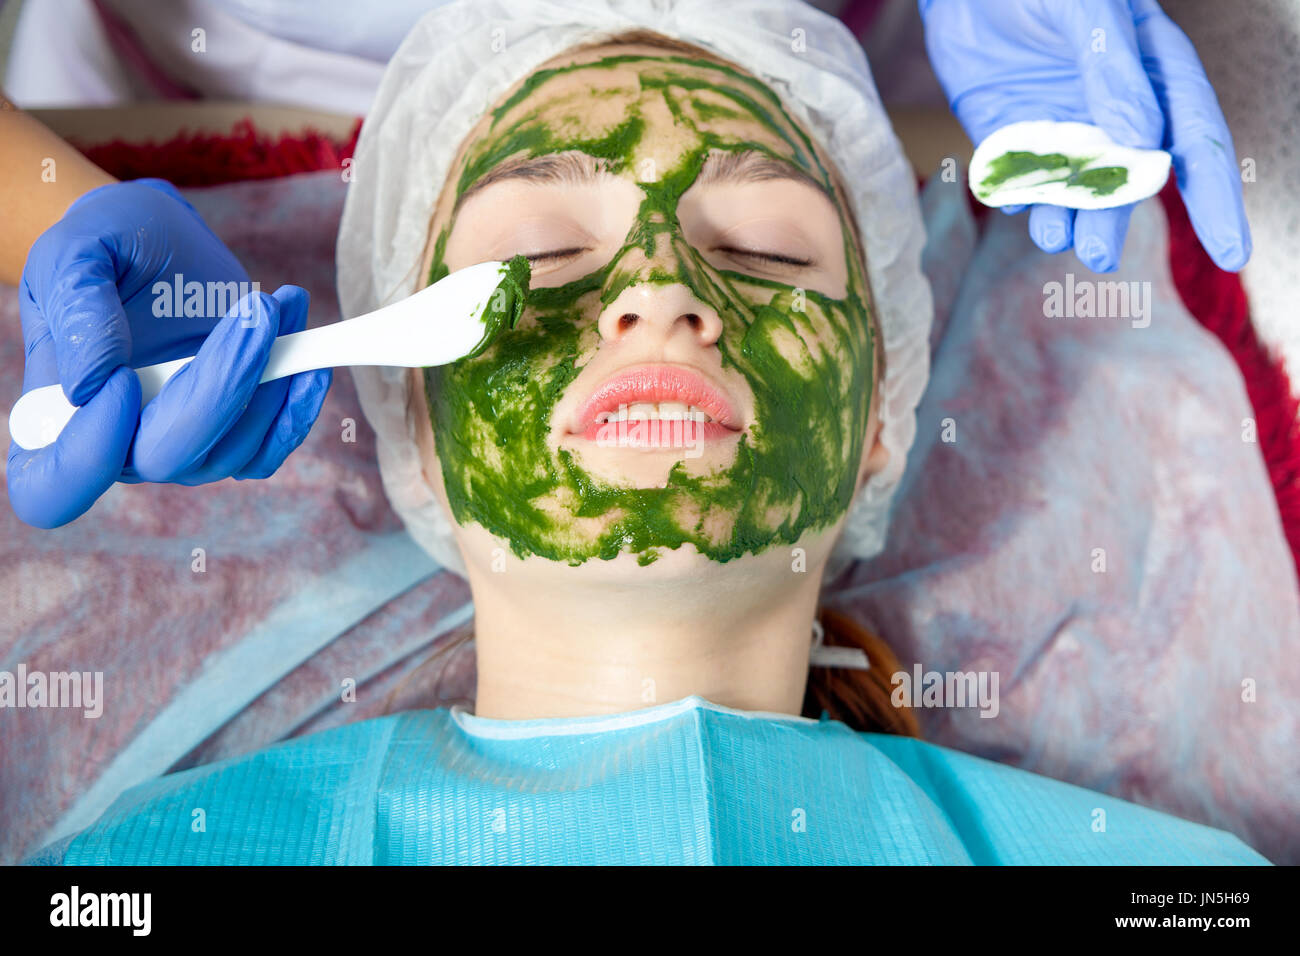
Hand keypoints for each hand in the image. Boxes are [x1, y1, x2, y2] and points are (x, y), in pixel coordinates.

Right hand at [8, 179, 330, 527]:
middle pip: (165, 458)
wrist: (159, 240)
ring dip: (270, 380)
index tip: (122, 382)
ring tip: (279, 304)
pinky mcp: (231, 433)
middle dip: (219, 387)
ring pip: (230, 451)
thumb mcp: (73, 255)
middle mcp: (116, 447)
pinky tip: (308, 356)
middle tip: (254, 313)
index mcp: (50, 420)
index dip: (89, 456)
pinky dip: (297, 407)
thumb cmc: (105, 245)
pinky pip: (268, 449)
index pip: (54, 488)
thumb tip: (93, 385)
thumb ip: (78, 312)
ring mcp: (179, 445)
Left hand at [919, 0, 1249, 272]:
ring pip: (1071, 188)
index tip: (1231, 253)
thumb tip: (1141, 144)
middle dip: (1114, 220)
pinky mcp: (1008, 135)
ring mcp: (1059, 126)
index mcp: (1155, 73)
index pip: (1195, 142)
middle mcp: (1112, 110)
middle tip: (1099, 256)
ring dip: (1065, 217)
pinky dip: (1016, 195)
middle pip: (1127, 179)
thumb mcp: (1085, 11)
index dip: (1214, 199)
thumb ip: (1113, 72)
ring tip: (1056, 237)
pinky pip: (1017, 179)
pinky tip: (1013, 202)